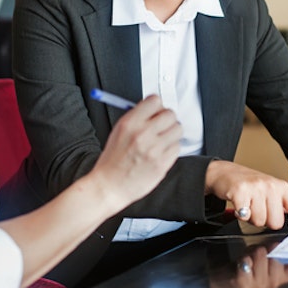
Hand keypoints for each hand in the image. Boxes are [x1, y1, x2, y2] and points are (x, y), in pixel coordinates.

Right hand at [90, 95, 180, 211]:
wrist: (109, 186)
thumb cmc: (113, 160)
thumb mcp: (118, 131)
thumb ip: (137, 117)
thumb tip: (155, 108)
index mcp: (130, 123)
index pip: (155, 100)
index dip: (157, 106)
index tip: (157, 111)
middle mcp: (143, 134)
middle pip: (170, 114)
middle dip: (167, 119)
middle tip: (162, 126)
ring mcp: (154, 149)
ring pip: (177, 129)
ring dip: (171, 133)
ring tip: (161, 141)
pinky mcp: (162, 163)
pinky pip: (177, 147)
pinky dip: (171, 149)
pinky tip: (160, 153)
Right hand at [205, 161, 287, 236]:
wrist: (225, 172)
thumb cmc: (250, 184)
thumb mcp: (273, 190)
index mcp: (281, 187)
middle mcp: (270, 186)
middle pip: (275, 222)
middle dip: (265, 219)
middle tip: (257, 207)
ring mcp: (256, 188)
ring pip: (260, 221)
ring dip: (252, 218)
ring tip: (247, 204)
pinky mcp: (240, 191)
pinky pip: (245, 216)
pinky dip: (241, 214)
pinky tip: (238, 204)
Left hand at [209, 243, 287, 287]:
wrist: (226, 280)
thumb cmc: (250, 264)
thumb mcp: (266, 256)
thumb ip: (277, 249)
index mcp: (284, 276)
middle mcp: (275, 283)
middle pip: (276, 256)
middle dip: (266, 248)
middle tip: (258, 251)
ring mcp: (260, 285)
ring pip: (261, 255)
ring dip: (253, 252)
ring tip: (248, 256)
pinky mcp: (245, 285)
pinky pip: (247, 262)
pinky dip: (243, 258)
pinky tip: (241, 262)